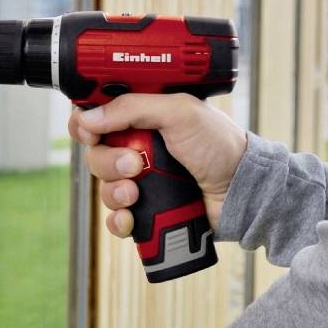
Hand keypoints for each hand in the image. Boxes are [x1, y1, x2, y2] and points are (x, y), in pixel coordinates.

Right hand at [67, 94, 248, 236]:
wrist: (242, 190)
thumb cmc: (219, 145)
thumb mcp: (179, 112)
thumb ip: (132, 108)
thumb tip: (88, 117)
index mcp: (143, 116)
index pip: (97, 114)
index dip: (85, 123)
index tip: (89, 133)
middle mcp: (138, 145)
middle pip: (95, 153)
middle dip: (107, 162)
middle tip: (134, 165)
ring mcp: (142, 178)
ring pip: (103, 186)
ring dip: (114, 191)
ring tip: (138, 192)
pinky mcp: (147, 208)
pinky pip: (116, 217)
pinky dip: (118, 220)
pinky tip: (131, 218)